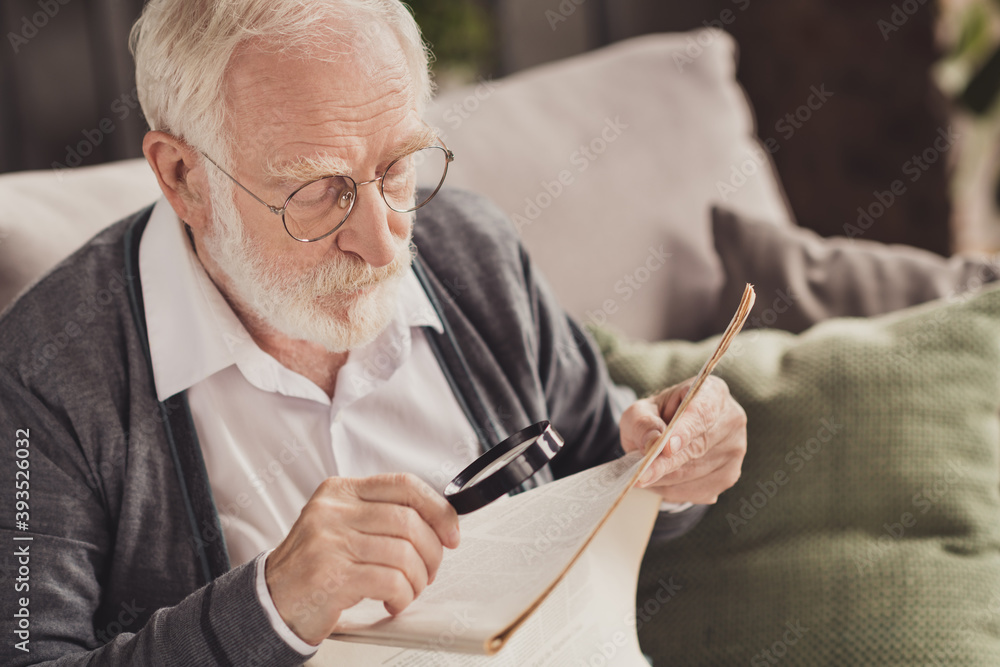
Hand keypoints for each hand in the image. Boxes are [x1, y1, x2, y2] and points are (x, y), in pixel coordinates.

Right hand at [265, 473, 459, 644]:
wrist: (271, 600)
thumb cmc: (314, 565)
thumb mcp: (341, 525)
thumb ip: (381, 516)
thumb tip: (438, 521)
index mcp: (340, 491)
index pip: (404, 484)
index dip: (438, 509)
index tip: (451, 533)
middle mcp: (333, 510)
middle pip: (410, 521)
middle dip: (432, 553)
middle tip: (428, 572)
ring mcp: (330, 541)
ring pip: (404, 553)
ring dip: (418, 580)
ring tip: (408, 591)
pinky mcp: (332, 576)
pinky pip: (390, 581)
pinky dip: (402, 596)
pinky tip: (393, 602)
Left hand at [620, 376, 746, 503]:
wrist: (671, 437)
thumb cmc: (656, 419)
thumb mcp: (640, 413)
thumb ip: (642, 424)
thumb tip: (653, 444)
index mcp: (712, 392)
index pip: (702, 412)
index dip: (686, 431)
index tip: (667, 448)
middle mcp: (732, 419)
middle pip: (698, 447)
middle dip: (666, 464)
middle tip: (640, 476)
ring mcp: (735, 450)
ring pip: (695, 473)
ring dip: (665, 479)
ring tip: (643, 475)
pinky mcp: (730, 476)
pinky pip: (696, 490)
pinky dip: (672, 490)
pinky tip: (660, 480)